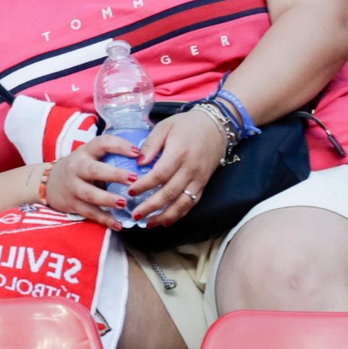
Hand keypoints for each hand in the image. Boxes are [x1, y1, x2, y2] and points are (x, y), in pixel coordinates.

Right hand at [42, 134, 142, 227]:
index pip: (102, 143)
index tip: (137, 152)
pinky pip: (89, 213)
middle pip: (94, 170)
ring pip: (90, 194)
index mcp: (85, 152)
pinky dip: (104, 219)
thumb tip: (146, 158)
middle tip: (133, 179)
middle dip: (114, 174)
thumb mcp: (90, 156)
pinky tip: (118, 224)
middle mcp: (77, 168)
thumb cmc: (80, 167)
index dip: (119, 146)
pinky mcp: (72, 204)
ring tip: (124, 203)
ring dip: (107, 199)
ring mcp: (73, 187)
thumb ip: (111, 157)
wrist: (48, 182)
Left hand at [127, 109, 226, 227]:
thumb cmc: (187, 125)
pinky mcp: (203, 185)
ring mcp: (198, 179)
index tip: (130, 191)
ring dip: (165, 216)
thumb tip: (139, 163)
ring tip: (148, 223)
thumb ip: (151, 144)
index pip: (159, 174)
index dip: (144, 185)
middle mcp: (190, 169)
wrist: (217, 126)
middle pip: (169, 193)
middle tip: (135, 214)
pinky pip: (191, 203)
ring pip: (182, 203)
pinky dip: (179, 215)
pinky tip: (166, 221)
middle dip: (151, 206)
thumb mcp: (165, 126)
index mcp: (179, 153)